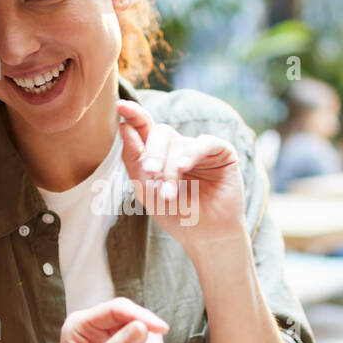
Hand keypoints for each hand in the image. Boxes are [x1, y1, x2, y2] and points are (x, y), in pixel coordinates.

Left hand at [117, 99, 245, 251]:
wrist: (206, 237)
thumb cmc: (177, 216)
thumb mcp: (147, 191)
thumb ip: (134, 160)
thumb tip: (124, 126)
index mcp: (159, 154)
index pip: (145, 127)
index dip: (133, 114)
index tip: (120, 105)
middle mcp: (179, 147)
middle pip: (160, 133)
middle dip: (152, 153)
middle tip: (149, 173)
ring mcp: (201, 149)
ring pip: (179, 143)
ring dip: (170, 167)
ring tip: (168, 193)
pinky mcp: (222, 153)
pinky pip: (204, 143)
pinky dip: (191, 154)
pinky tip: (184, 168)